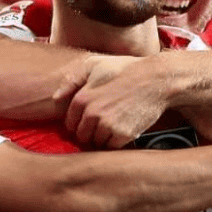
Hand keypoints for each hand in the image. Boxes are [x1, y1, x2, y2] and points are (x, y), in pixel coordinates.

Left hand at [55, 55, 170, 148]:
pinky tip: (122, 129)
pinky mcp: (123, 135)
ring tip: (114, 125)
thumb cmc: (125, 70)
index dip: (79, 122)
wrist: (155, 79)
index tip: (89, 119)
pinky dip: (115, 142)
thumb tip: (56, 98)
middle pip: (81, 136)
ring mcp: (107, 126)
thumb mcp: (95, 64)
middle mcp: (92, 114)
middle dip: (89, 132)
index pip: (70, 123)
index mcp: (81, 99)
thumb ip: (72, 79)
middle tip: (103, 124)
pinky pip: (111, 147)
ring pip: (95, 143)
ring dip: (102, 138)